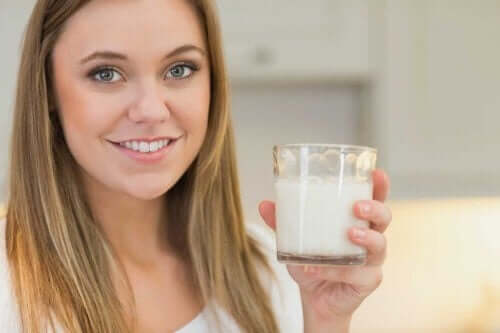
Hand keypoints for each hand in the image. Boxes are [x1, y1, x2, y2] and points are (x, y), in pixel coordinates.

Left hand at [259, 169, 391, 331]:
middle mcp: (370, 238)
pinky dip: (334, 270)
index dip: (379, 186)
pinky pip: (356, 274)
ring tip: (350, 233)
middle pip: (384, 218)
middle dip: (375, 208)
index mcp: (357, 221)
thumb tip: (264, 204)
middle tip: (357, 206)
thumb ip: (282, 223)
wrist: (314, 299)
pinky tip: (315, 268)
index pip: (374, 199)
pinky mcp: (368, 281)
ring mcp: (372, 261)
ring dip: (366, 237)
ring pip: (379, 245)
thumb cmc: (312, 263)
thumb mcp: (294, 240)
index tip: (376, 173)